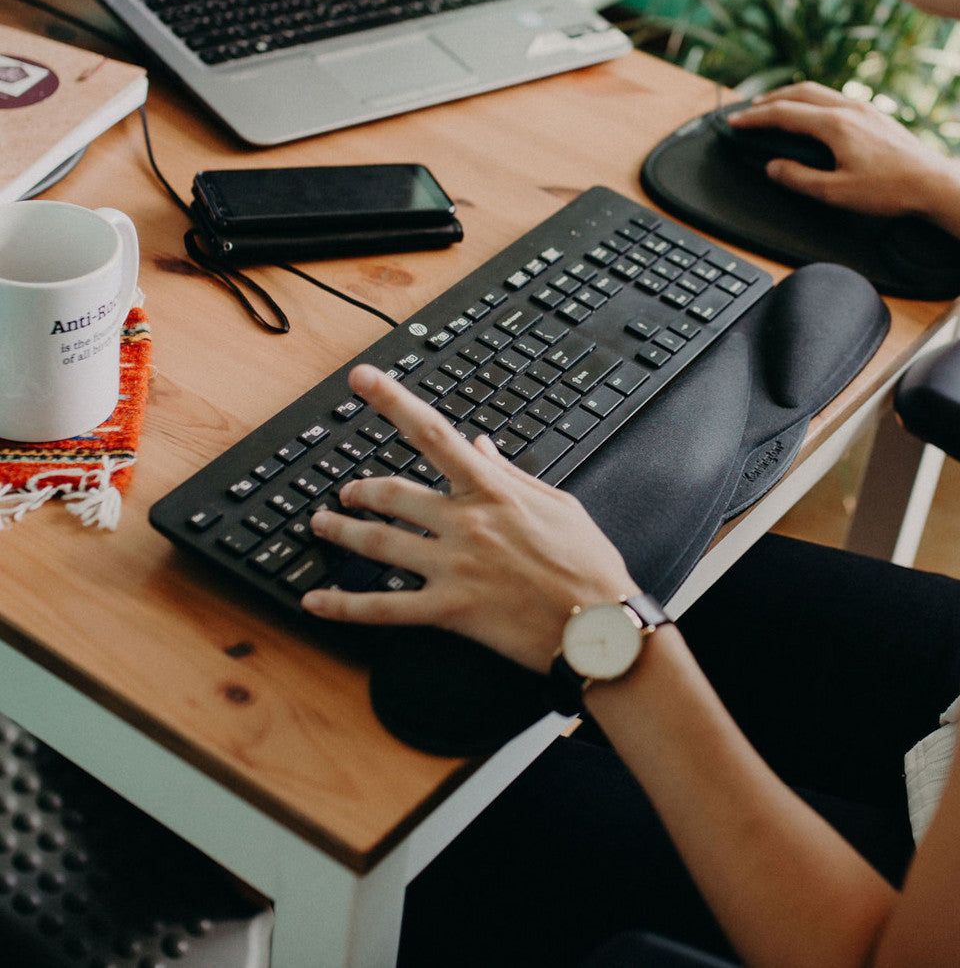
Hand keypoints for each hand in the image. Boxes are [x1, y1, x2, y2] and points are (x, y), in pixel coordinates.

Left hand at [300, 364, 638, 672]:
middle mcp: (467, 524)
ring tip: (322, 525)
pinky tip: (316, 603)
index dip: (392, 401)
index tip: (362, 378)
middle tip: (346, 491)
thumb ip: (511, 474)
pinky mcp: (449, 611)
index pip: (433, 432)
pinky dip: (343, 607)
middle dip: (360, 489)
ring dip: (341, 531)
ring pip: (377, 544)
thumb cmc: (587, 565)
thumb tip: (480, 446)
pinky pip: (383, 609)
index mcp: (494, 491)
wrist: (599, 626)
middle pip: (392, 494)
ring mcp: (453, 568)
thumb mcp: (558, 504)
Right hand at [728, 82, 959, 219]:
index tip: (735, 122)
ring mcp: (865, 108)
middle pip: (799, 92)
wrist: (934, 183)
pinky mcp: (877, 115)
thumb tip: (774, 168)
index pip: (783, 114)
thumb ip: (799, 178)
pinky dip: (813, 100)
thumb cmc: (890, 190)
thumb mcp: (836, 193)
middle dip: (769, 99)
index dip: (754, 118)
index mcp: (834, 124)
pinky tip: (814, 115)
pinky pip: (836, 97)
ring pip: (819, 91)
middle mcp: (849, 108)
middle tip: (750, 109)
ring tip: (777, 107)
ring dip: (792, 96)